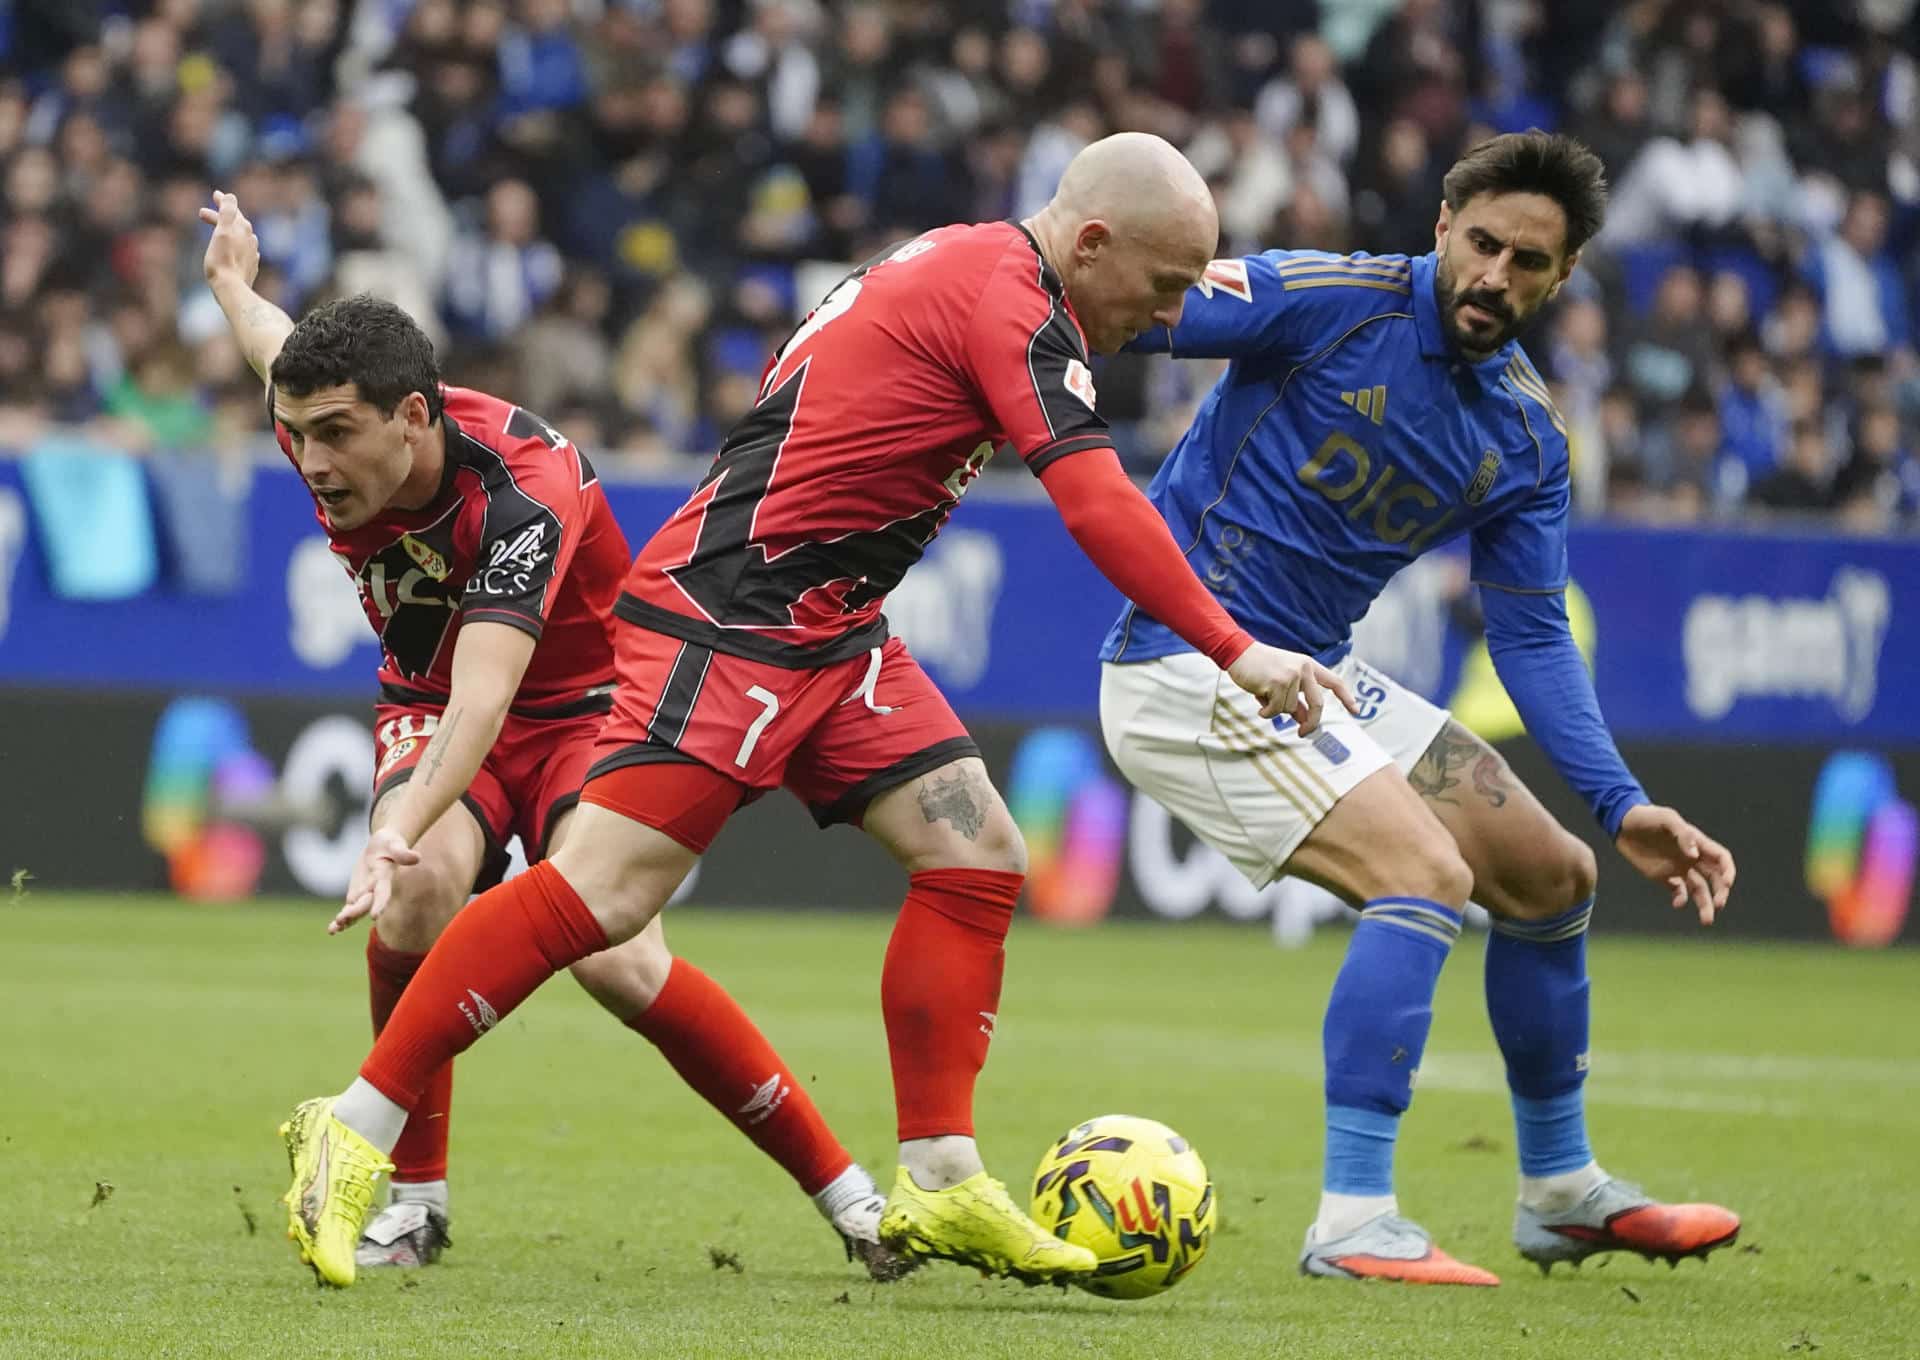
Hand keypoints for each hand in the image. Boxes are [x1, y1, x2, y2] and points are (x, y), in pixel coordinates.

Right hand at [198, 190, 259, 288]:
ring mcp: (251, 254)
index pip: (233, 210)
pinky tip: (234, 249)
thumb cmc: (222, 260)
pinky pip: (245, 251)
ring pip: (242, 237)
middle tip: (201, 214)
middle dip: (220, 216)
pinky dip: (237, 245)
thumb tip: (230, 196)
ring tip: (218, 229)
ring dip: (229, 230)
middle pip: (236, 223)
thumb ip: (226, 212)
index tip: (215, 194)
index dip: (223, 202)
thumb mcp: (222, 232)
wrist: (231, 289)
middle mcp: (250, 240)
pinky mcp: (250, 268)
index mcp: (243, 229)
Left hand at [331, 827, 420, 934]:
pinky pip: (349, 909)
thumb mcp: (396, 844)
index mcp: (385, 878)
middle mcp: (376, 889)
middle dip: (355, 911)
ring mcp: (366, 894)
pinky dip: (342, 920)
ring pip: (356, 910)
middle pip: (366, 903)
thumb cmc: (391, 842)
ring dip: (346, 920)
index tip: (373, 916)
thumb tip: (416, 857)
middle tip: (342, 918)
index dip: (379, 903)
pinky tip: (332, 930)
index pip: (383, 892)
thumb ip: (403, 852)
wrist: (383, 846)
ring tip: (334, 929)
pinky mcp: (357, 894)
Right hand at [1225, 642, 1358, 732]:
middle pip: (1318, 704)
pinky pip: (1275, 710)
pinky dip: (1266, 712)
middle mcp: (1303, 669)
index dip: (1346, 697)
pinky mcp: (1277, 683)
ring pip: (1290, 709)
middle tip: (1304, 733)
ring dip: (1276, 709)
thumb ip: (1296, 698)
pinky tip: (1259, 703)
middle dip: (1312, 722)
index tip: (1356, 711)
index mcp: (1309, 665)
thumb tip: (1304, 720)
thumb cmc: (1261, 668)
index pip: (1334, 682)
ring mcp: (1291, 676)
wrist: (1239, 653)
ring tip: (1264, 696)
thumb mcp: (1283, 680)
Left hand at [1614, 804, 1734, 925]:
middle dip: (1720, 892)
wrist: (1622, 824)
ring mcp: (1678, 868)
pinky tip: (1677, 904)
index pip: (1721, 858)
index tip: (1726, 883)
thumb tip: (1694, 855)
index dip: (1727, 871)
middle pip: (1714, 878)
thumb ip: (1682, 834)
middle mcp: (1692, 858)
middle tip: (1718, 905)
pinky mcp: (1663, 876)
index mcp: (1697, 843)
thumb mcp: (1666, 818)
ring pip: (1699, 890)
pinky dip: (1681, 899)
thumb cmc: (1647, 816)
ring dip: (1704, 905)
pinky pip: (1678, 891)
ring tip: (1706, 921)